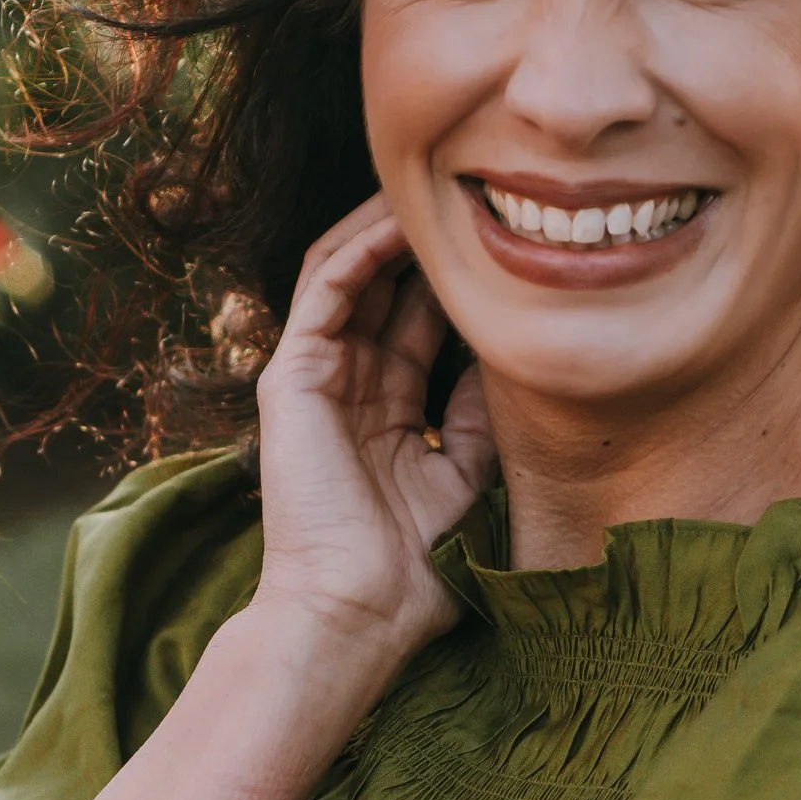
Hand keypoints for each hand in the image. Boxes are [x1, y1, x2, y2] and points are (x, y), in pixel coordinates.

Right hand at [243, 195, 497, 673]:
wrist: (357, 612)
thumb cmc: (412, 570)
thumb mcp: (465, 479)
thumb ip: (479, 420)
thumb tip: (510, 363)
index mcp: (385, 417)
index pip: (418, 328)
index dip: (454, 284)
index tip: (502, 246)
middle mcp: (347, 391)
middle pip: (383, 292)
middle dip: (421, 243)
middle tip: (469, 192)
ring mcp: (314, 380)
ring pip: (348, 276)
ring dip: (386, 230)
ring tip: (432, 187)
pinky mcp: (290, 377)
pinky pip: (323, 290)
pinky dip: (357, 250)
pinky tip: (398, 221)